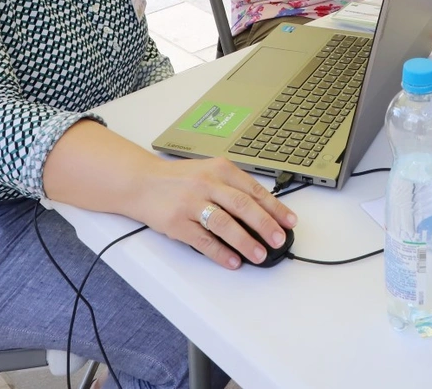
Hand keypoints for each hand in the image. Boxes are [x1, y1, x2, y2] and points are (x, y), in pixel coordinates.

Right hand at [140, 157, 296, 269]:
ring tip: (259, 255)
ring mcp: (190, 204)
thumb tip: (264, 211)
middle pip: (242, 205)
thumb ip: (233, 187)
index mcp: (220, 169)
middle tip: (279, 241)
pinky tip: (233, 261)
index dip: (275, 208)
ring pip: (224, 224)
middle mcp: (206, 184)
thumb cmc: (180, 179)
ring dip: (245, 242)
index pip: (254, 190)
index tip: (290, 222)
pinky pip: (203, 240)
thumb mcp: (209, 172)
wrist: (141, 182)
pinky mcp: (176, 223)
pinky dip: (220, 252)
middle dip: (265, 225)